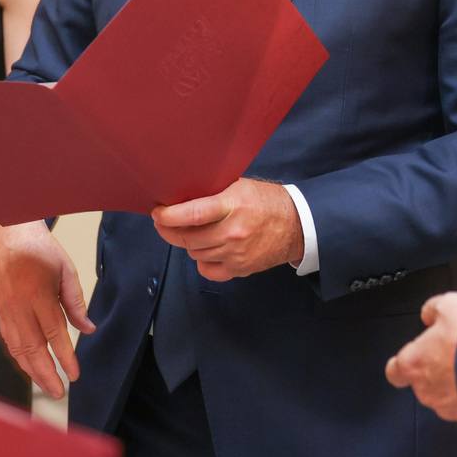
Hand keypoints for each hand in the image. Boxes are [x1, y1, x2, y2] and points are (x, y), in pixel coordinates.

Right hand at [0, 220, 94, 399]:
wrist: (9, 232)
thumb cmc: (39, 248)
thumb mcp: (66, 269)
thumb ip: (76, 302)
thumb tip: (88, 329)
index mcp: (38, 294)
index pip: (54, 334)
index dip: (65, 358)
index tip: (74, 374)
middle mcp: (19, 306)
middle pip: (32, 349)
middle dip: (46, 374)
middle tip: (59, 392)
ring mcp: (5, 310)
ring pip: (17, 348)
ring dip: (31, 371)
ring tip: (46, 385)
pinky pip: (7, 340)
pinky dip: (18, 357)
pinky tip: (28, 366)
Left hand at [151, 179, 303, 280]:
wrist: (298, 226)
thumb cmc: (267, 201)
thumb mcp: (240, 187)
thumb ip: (214, 193)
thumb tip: (182, 197)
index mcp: (233, 206)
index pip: (194, 214)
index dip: (170, 216)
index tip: (158, 213)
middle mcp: (233, 232)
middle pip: (189, 238)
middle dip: (169, 230)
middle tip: (162, 223)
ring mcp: (236, 253)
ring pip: (195, 253)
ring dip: (188, 243)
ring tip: (189, 232)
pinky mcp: (240, 268)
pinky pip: (208, 270)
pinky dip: (202, 261)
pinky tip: (206, 249)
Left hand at [385, 293, 456, 430]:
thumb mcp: (450, 305)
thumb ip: (433, 310)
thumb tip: (429, 313)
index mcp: (413, 363)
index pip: (395, 371)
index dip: (404, 364)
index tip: (412, 358)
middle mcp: (427, 391)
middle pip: (425, 384)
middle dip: (440, 371)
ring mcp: (449, 409)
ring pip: (448, 399)